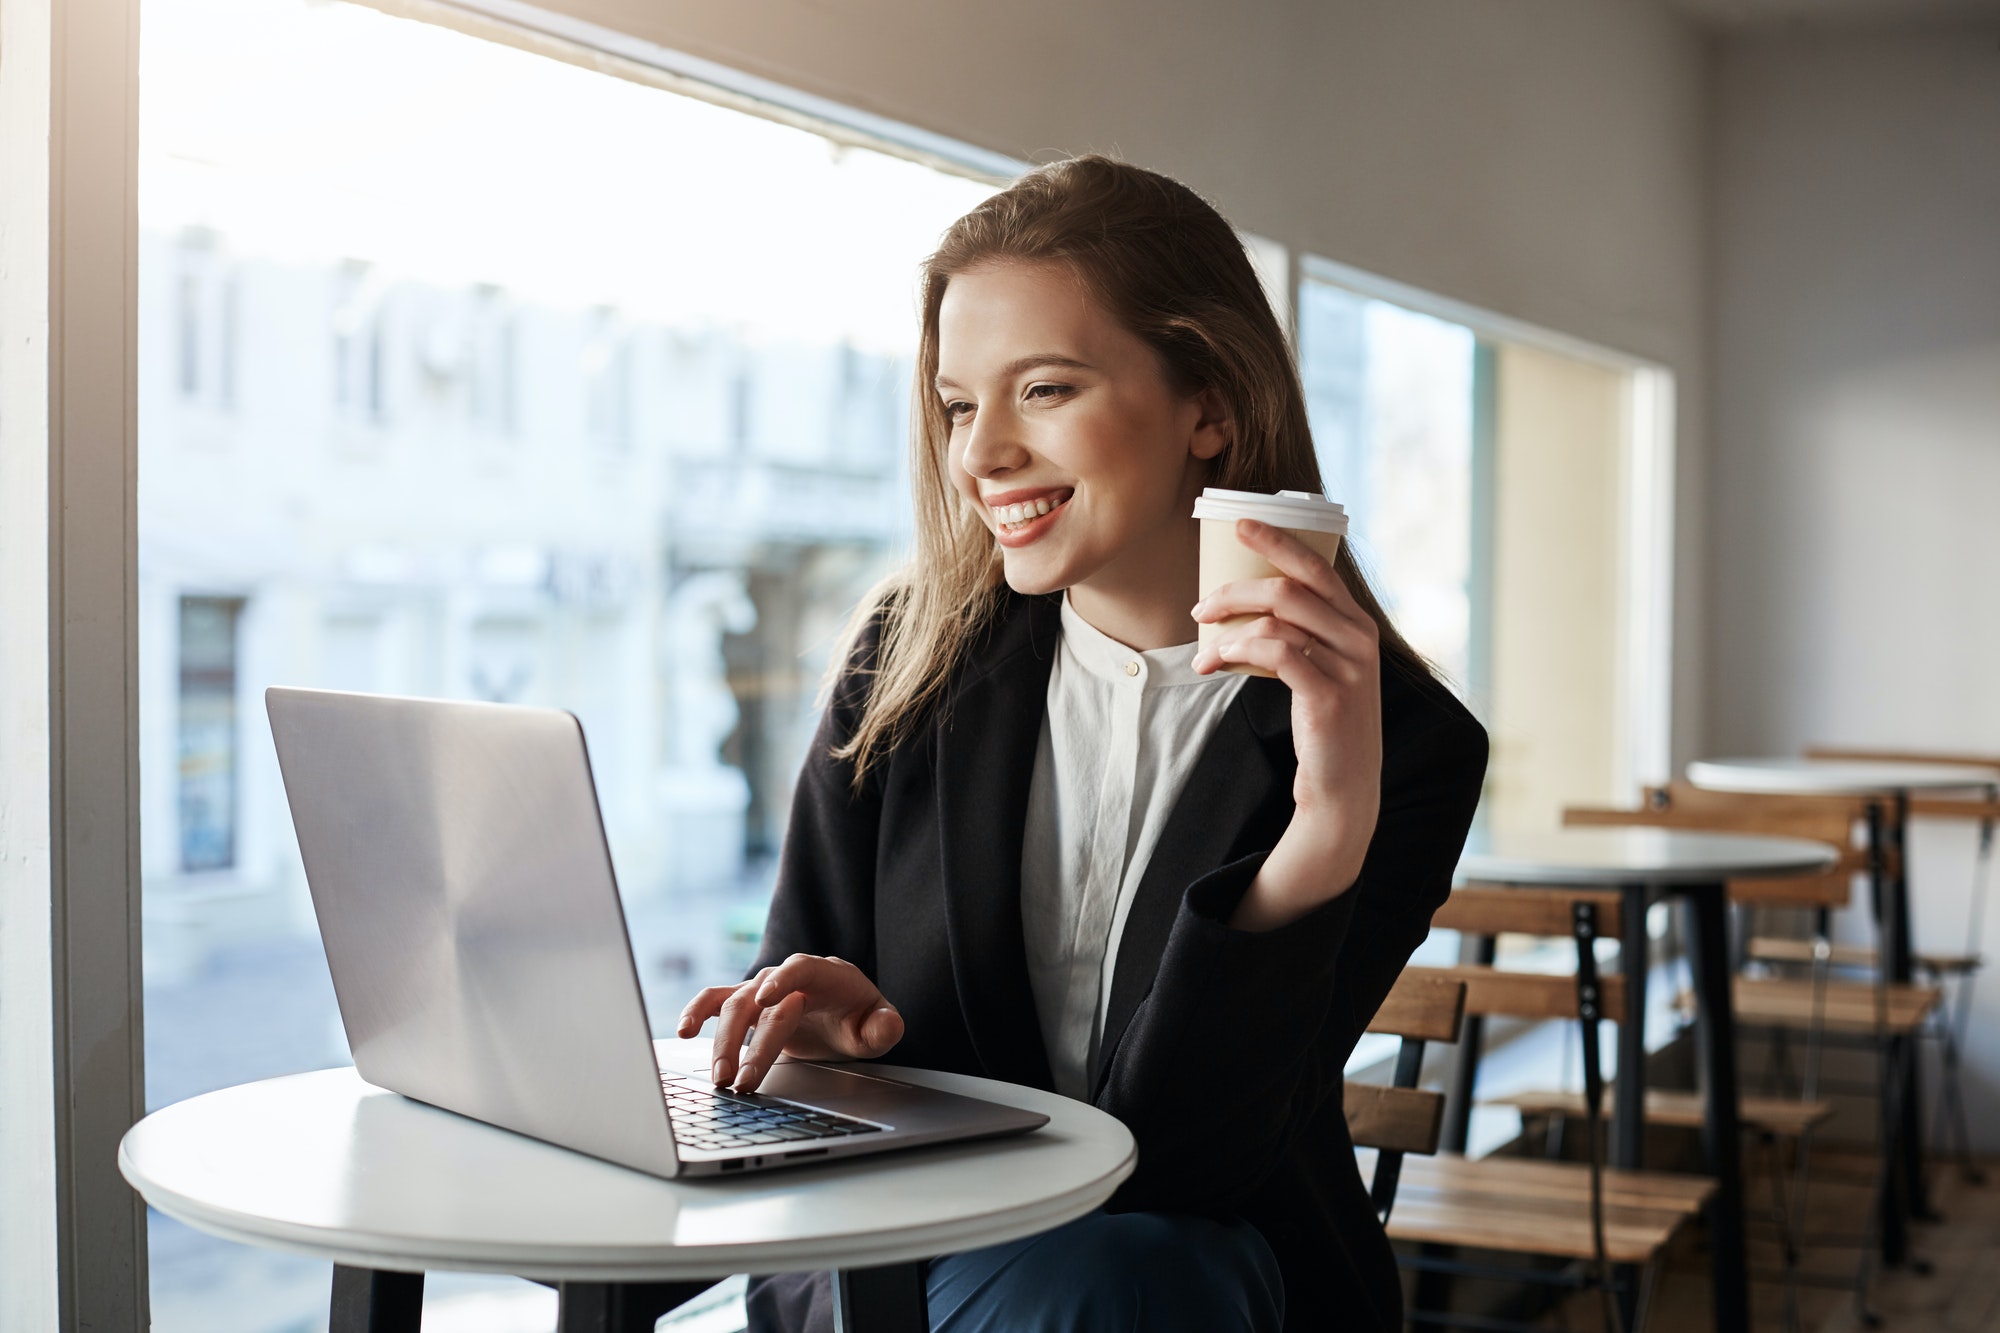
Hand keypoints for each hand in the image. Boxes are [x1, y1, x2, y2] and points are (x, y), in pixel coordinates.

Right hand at [676, 953, 904, 1092]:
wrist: (841, 1010)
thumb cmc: (859, 1016)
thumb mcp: (879, 1024)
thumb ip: (885, 1026)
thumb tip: (888, 1026)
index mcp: (823, 975)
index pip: (800, 969)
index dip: (783, 980)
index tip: (767, 998)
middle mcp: (786, 977)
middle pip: (760, 1001)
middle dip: (749, 1041)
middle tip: (742, 1081)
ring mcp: (762, 988)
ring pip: (733, 1006)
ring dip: (722, 1040)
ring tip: (719, 1076)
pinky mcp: (746, 1004)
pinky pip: (715, 1002)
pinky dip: (696, 1012)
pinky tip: (683, 1031)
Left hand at [1191, 518, 1382, 928]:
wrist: (1344, 786)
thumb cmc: (1322, 723)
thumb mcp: (1316, 669)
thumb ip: (1295, 634)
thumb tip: (1239, 603)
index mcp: (1357, 623)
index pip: (1317, 566)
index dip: (1278, 540)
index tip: (1241, 522)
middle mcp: (1359, 638)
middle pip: (1290, 588)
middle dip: (1236, 589)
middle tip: (1200, 607)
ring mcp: (1349, 667)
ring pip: (1278, 620)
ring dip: (1228, 628)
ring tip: (1203, 649)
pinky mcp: (1329, 696)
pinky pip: (1275, 654)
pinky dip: (1237, 652)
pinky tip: (1215, 663)